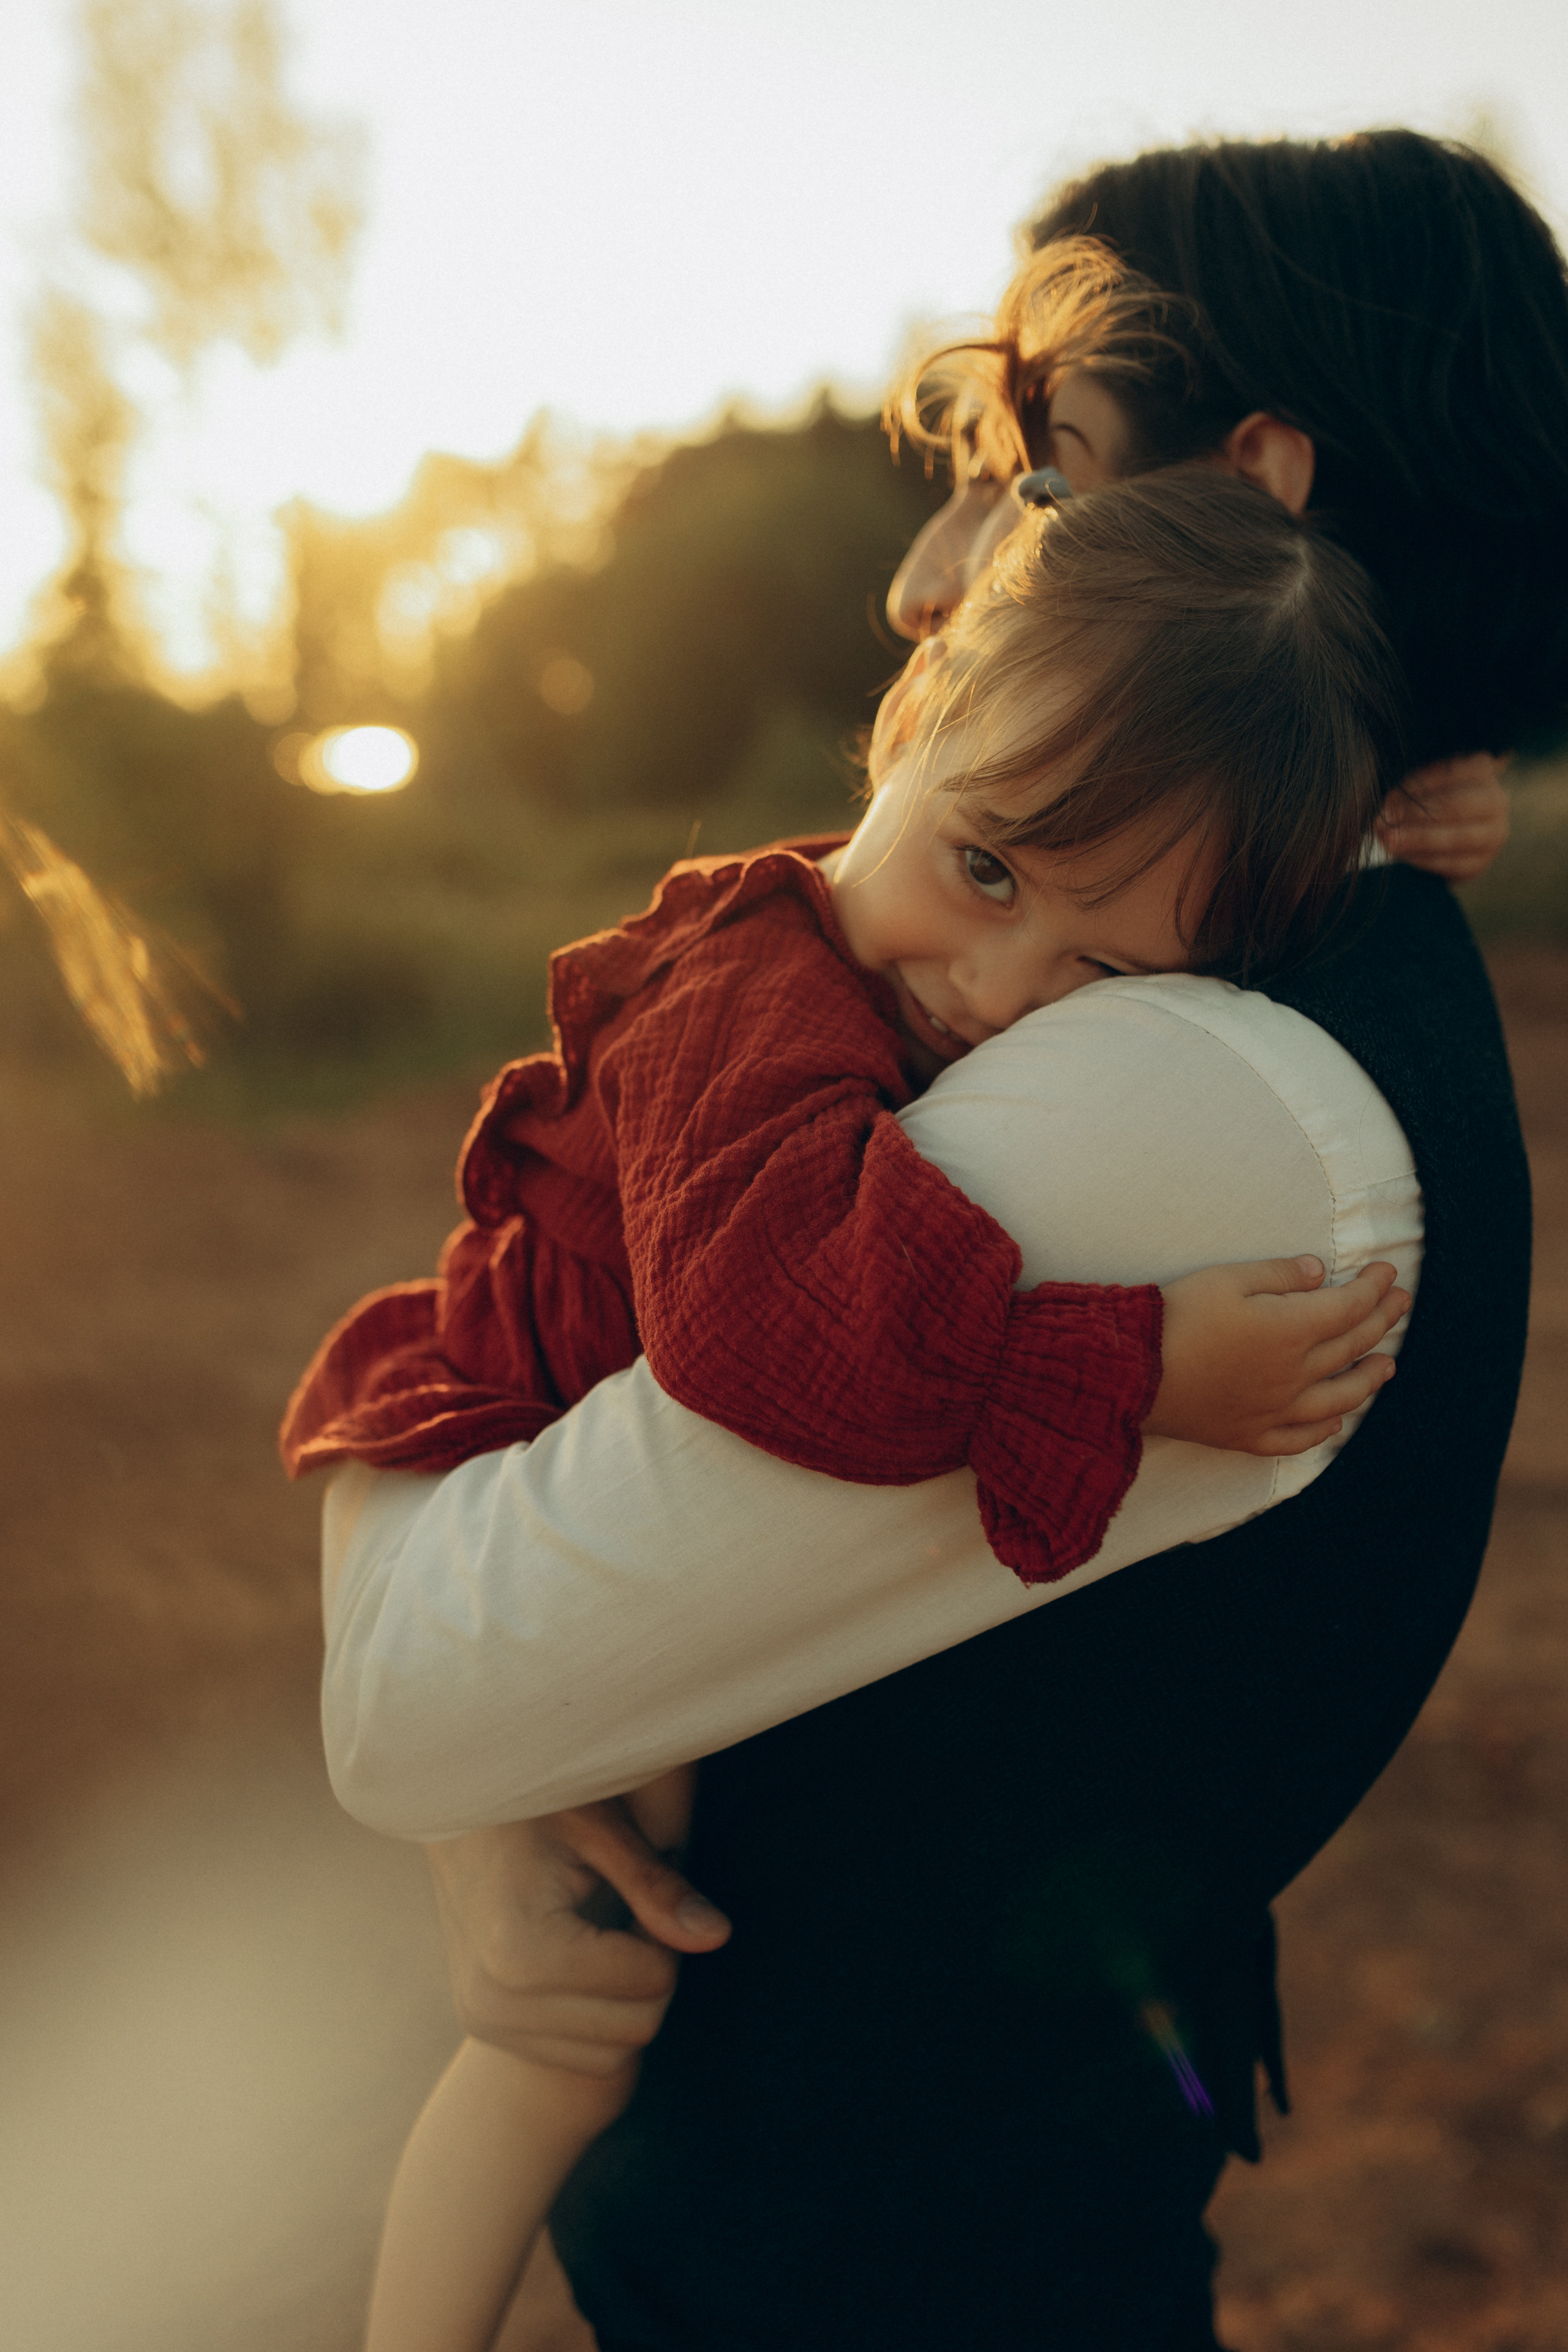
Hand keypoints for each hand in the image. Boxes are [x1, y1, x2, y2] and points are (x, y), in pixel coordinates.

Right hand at [424, 1797, 729, 2076]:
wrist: (450, 1808)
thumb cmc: (535, 1805)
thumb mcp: (600, 1827)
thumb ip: (656, 1886)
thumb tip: (718, 1936)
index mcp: (520, 1948)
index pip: (651, 1979)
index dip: (666, 1931)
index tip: (645, 1886)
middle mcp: (494, 1998)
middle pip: (635, 2027)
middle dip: (651, 1972)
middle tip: (634, 1911)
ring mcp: (483, 2019)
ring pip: (611, 2054)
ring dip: (626, 2001)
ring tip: (607, 1932)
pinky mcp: (481, 2027)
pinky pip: (577, 2056)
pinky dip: (598, 2019)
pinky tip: (582, 1957)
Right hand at [1145, 1255, 1410, 1455]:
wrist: (1132, 1373)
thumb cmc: (1177, 1318)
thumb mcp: (1227, 1278)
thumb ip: (1279, 1275)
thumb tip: (1320, 1272)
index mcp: (1292, 1330)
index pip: (1350, 1307)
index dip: (1375, 1287)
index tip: (1388, 1271)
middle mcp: (1295, 1375)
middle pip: (1352, 1347)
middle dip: (1382, 1320)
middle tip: (1400, 1302)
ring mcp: (1276, 1410)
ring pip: (1340, 1398)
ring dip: (1370, 1379)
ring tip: (1387, 1365)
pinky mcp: (1251, 1435)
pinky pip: (1300, 1439)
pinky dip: (1325, 1430)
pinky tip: (1335, 1422)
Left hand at [1376, 752, 1510, 881]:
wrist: (1452, 830)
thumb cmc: (1431, 797)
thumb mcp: (1424, 781)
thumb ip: (1411, 788)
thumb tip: (1390, 807)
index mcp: (1481, 768)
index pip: (1449, 774)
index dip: (1416, 788)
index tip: (1388, 801)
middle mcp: (1495, 800)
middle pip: (1456, 807)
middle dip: (1415, 816)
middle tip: (1384, 824)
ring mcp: (1494, 833)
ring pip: (1458, 838)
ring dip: (1419, 841)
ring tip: (1390, 842)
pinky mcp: (1481, 862)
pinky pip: (1454, 864)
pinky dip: (1425, 860)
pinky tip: (1404, 856)